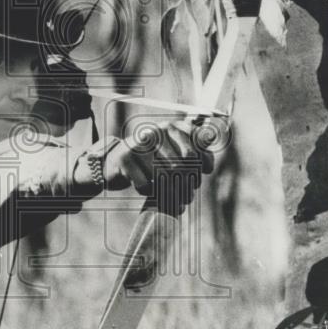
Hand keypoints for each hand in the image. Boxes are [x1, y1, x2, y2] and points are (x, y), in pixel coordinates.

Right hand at [77, 120, 215, 214]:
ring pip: (165, 176)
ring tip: (175, 201)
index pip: (197, 144)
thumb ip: (193, 144)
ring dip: (173, 194)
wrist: (114, 163)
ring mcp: (139, 145)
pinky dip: (150, 193)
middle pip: (183, 163)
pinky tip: (149, 190)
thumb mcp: (171, 148)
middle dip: (189, 183)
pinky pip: (146, 184)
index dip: (204, 161)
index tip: (202, 173)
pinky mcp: (124, 160)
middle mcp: (155, 131)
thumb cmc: (149, 159)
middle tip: (188, 195)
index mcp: (170, 127)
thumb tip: (212, 137)